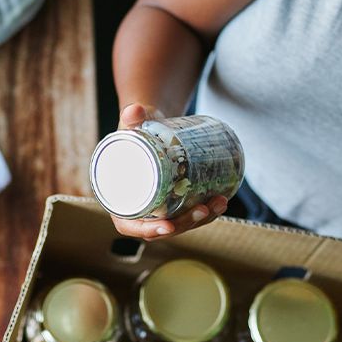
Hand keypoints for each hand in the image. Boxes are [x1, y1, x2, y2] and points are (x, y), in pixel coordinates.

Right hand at [109, 103, 228, 239]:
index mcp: (120, 195)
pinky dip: (205, 212)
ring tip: (219, 202)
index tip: (168, 226)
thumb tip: (135, 110)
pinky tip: (221, 203)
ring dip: (202, 219)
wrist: (152, 122)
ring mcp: (159, 204)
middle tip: (203, 208)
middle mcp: (139, 205)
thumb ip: (132, 116)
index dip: (147, 230)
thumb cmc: (137, 125)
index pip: (129, 224)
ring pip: (180, 222)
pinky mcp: (174, 199)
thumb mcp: (134, 121)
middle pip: (161, 226)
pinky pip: (188, 212)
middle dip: (186, 223)